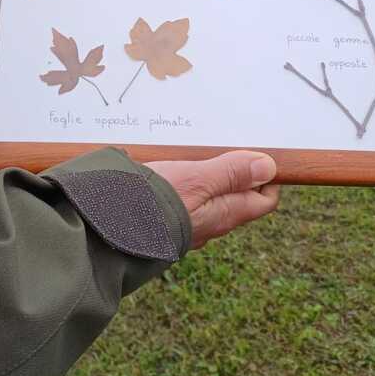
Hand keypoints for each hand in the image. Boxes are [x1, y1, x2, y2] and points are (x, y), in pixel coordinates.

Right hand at [146, 151, 280, 249]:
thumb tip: (268, 167)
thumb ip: (231, 172)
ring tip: (195, 153)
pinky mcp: (165, 220)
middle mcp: (210, 224)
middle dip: (236, 172)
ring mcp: (187, 224)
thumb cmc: (152, 204)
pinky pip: (186, 200)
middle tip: (221, 146)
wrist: (106, 230)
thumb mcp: (196, 179)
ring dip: (209, 175)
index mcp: (224, 215)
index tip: (255, 152)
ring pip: (210, 198)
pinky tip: (172, 167)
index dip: (266, 176)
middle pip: (237, 197)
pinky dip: (187, 182)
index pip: (264, 200)